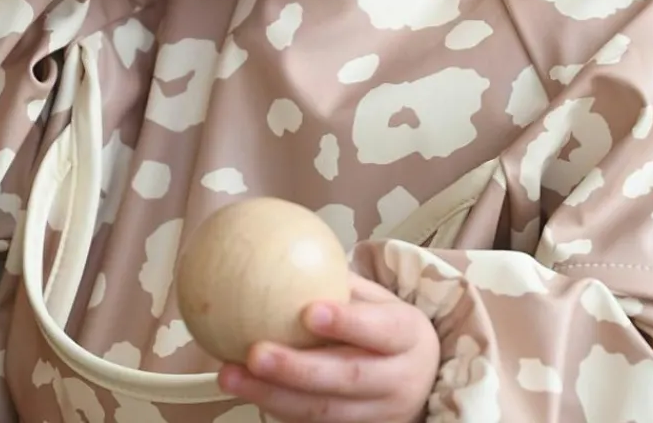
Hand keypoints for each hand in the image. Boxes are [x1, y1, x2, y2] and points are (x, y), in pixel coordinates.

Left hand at [217, 274, 439, 422]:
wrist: (421, 380)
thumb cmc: (387, 328)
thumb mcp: (378, 300)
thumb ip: (339, 281)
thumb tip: (285, 247)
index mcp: (408, 336)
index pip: (380, 330)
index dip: (346, 323)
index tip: (308, 312)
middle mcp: (398, 381)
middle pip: (348, 378)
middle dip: (297, 369)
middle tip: (255, 352)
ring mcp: (378, 415)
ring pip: (324, 411)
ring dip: (272, 394)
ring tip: (231, 375)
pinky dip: (277, 408)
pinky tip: (247, 390)